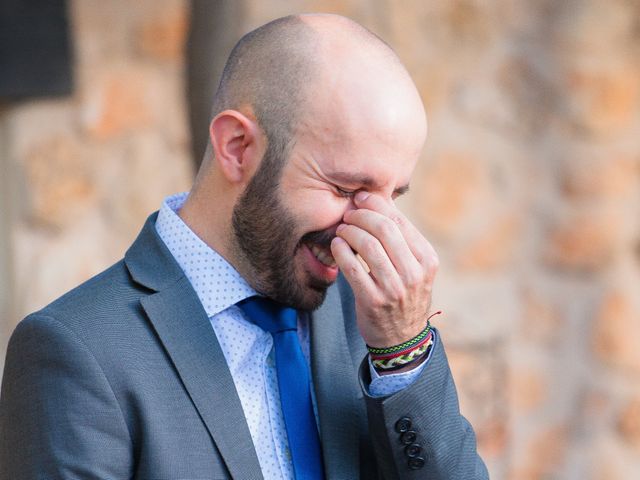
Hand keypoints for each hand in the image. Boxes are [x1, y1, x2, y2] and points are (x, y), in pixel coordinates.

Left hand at [330, 191, 438, 348]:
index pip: (400, 221)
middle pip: (384, 229)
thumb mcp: (416, 268)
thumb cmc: (405, 295)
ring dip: (349, 232)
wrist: (402, 338)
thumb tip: (379, 203)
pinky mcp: (373, 301)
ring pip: (368, 246)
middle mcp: (414, 273)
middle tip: (348, 214)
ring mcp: (394, 288)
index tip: (361, 198)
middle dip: (361, 216)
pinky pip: (352, 269)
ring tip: (342, 230)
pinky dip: (341, 252)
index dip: (377, 204)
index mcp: (427, 259)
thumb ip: (401, 239)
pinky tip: (336, 245)